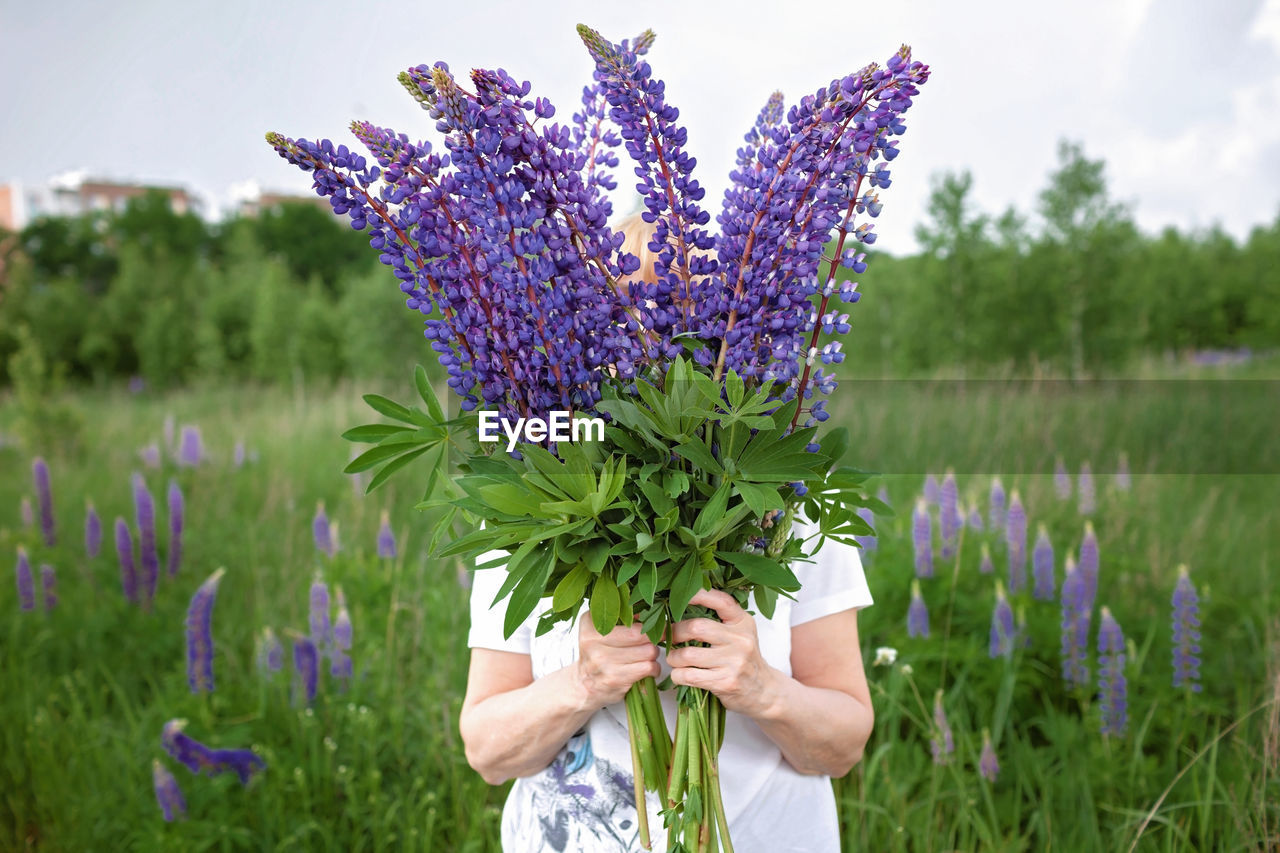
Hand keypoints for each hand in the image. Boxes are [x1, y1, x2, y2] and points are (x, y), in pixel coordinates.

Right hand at [572, 618, 659, 709]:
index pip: (629, 622)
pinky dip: (654, 668)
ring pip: (648, 652)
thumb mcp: (598, 629)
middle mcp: (595, 645)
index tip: (654, 624)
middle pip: (641, 636)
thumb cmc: (597, 654)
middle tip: (652, 640)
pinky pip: (648, 668)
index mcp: (590, 628)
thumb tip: (643, 612)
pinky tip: (646, 668)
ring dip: (653, 653)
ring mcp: (604, 664)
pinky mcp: (615, 680)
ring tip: (647, 655)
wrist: (584, 684)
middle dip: (652, 638)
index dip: (648, 623)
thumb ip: (618, 616)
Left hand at [667, 589, 778, 717]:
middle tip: (668, 638)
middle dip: (675, 632)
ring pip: (688, 654)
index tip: (678, 597)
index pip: (720, 601)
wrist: (764, 691)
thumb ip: (719, 620)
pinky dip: (677, 675)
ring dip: (673, 658)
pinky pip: (689, 675)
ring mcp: (734, 662)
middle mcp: (741, 640)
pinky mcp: (726, 682)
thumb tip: (680, 607)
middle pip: (696, 627)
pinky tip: (680, 675)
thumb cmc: (744, 659)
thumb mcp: (740, 634)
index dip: (698, 595)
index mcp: (742, 622)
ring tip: (674, 659)